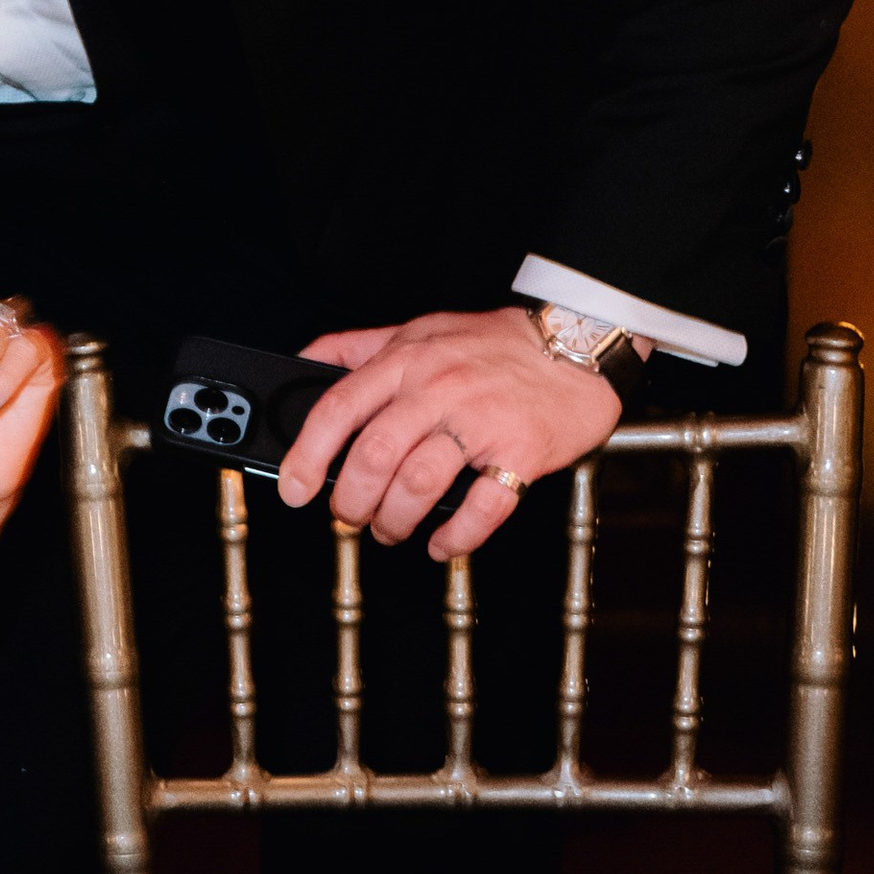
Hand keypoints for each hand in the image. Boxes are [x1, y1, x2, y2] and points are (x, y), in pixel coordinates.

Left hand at [277, 304, 622, 560]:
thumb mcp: (419, 328)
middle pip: (374, 455)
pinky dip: (456, 537)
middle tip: (348, 517)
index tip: (293, 488)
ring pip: (418, 484)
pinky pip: (483, 508)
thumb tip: (301, 363)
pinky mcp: (522, 452)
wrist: (579, 345)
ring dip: (394, 520)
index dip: (307, 454)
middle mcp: (439, 388)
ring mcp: (482, 421)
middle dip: (350, 501)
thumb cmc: (495, 344)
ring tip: (390, 529)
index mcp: (407, 360)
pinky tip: (442, 545)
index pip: (339, 408)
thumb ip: (358, 347)